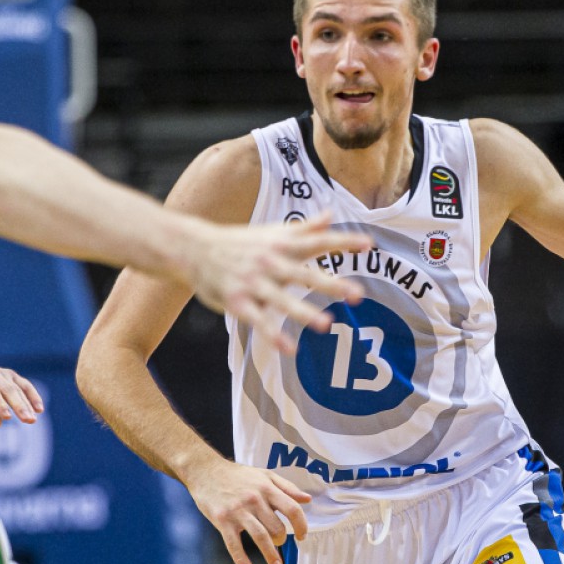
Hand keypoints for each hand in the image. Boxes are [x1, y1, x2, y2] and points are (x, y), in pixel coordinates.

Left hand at [0, 343, 43, 426]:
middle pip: (8, 389)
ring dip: (27, 404)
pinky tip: (39, 409)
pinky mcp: (12, 376)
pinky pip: (25, 385)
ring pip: (18, 388)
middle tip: (28, 420)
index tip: (8, 418)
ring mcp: (3, 372)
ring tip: (33, 419)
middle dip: (19, 405)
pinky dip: (33, 396)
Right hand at [185, 459, 310, 563]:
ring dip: (270, 554)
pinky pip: (234, 544)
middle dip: (282, 540)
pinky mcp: (223, 520)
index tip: (302, 536)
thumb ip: (287, 487)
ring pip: (260, 537)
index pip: (292, 509)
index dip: (301, 525)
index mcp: (267, 488)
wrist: (206, 471)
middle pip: (277, 527)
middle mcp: (254, 499)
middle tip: (280, 543)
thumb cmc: (238, 475)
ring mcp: (238, 511)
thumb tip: (308, 500)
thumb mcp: (264, 475)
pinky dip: (241, 559)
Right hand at [189, 213, 372, 352]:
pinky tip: (290, 348)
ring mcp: (254, 283)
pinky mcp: (238, 302)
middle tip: (357, 294)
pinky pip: (258, 321)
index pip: (318, 241)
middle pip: (304, 274)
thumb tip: (331, 215)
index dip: (343, 242)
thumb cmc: (240, 241)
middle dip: (330, 284)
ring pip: (282, 299)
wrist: (194, 249)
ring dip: (303, 312)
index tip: (368, 244)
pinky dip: (273, 334)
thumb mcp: (272, 231)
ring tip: (326, 325)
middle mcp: (270, 262)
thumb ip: (304, 228)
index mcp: (282, 244)